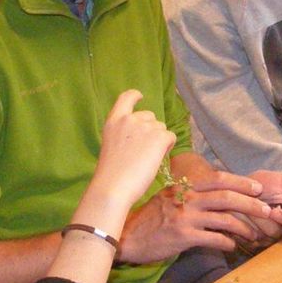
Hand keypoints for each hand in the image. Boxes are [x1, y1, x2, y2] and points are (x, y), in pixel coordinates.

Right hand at [90, 90, 175, 208]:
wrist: (113, 187)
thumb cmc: (111, 173)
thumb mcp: (112, 145)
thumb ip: (124, 135)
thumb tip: (141, 138)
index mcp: (114, 121)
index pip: (125, 98)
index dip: (135, 96)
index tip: (140, 96)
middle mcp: (129, 119)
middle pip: (149, 116)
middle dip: (151, 129)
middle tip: (144, 150)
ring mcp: (144, 127)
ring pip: (161, 128)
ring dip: (159, 141)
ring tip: (147, 159)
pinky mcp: (158, 137)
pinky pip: (170, 137)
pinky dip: (168, 146)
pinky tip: (158, 158)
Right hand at [117, 173, 279, 263]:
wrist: (127, 236)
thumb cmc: (150, 219)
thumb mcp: (168, 198)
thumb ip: (190, 196)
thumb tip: (216, 198)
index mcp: (184, 186)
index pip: (218, 178)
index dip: (240, 181)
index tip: (258, 187)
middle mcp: (186, 198)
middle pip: (227, 197)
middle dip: (251, 204)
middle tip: (268, 210)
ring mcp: (185, 217)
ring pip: (224, 218)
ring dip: (244, 227)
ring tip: (255, 234)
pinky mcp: (183, 236)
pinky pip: (214, 238)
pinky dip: (227, 242)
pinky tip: (232, 246)